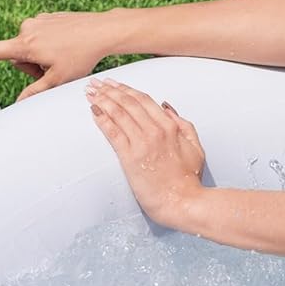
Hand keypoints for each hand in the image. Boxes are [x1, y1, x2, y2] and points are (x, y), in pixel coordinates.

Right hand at [0, 11, 109, 101]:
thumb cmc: (82, 54)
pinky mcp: (45, 16)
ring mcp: (36, 21)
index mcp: (25, 45)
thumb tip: (19, 104)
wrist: (102, 30)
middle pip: (15, 55)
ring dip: (40, 54)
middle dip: (30, 64)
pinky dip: (48, 42)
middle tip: (53, 65)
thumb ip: (34, 93)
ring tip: (62, 54)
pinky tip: (65, 44)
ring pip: (27, 46)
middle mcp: (26, 29)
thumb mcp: (57, 80)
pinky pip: (38, 35)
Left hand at [85, 79, 205, 227]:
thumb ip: (184, 125)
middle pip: (127, 103)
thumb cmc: (189, 179)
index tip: (113, 83)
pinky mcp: (130, 158)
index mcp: (170, 126)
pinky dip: (102, 119)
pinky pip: (113, 133)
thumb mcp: (195, 147)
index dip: (125, 89)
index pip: (143, 99)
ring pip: (118, 114)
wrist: (183, 202)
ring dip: (102, 100)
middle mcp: (155, 130)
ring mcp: (142, 143)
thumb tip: (166, 107)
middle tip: (95, 83)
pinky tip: (93, 111)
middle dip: (109, 90)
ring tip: (89, 92)